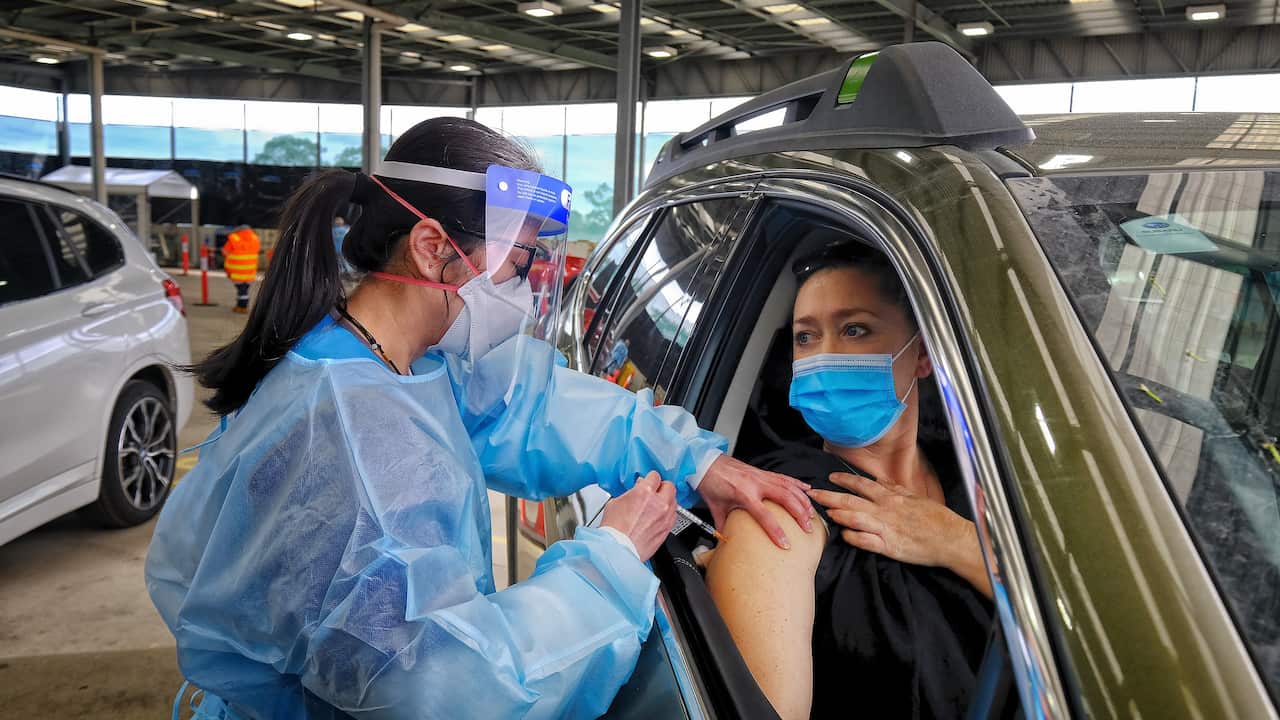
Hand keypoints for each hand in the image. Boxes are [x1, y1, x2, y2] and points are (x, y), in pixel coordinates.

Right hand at [601, 471, 677, 560]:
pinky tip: (659, 516)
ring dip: (667, 500)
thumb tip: (637, 490)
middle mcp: (659, 503)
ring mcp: (665, 517)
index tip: (648, 481)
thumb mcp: (616, 502)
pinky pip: (673, 516)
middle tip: (655, 491)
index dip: (650, 478)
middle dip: (662, 487)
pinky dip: (668, 514)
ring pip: (674, 501)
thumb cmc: (614, 530)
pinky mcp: (667, 529)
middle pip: (669, 486)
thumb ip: (631, 493)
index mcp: (645, 492)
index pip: (655, 476)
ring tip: (657, 504)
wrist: (618, 549)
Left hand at [699, 455, 813, 549]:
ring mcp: (761, 476)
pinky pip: (784, 477)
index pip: (764, 515)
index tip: (785, 544)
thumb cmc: (710, 483)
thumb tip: (726, 543)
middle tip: (808, 527)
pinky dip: (797, 484)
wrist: (705, 463)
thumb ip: (724, 527)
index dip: (776, 531)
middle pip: (785, 498)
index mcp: (744, 494)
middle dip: (800, 514)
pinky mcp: (762, 472)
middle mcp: (756, 483)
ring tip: (811, 514)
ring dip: (802, 500)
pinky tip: (807, 489)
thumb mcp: (715, 509)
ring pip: (789, 487)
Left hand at [808, 472, 973, 568]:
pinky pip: (866, 541)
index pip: (862, 485)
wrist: (950, 539)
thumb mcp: (915, 497)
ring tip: (825, 513)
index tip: (829, 477)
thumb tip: (879, 482)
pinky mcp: (890, 547)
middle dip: (829, 496)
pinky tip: (844, 535)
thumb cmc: (936, 518)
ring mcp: (886, 528)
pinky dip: (853, 537)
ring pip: (855, 519)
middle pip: (851, 501)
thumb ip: (895, 490)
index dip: (844, 480)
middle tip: (812, 494)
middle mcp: (886, 510)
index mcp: (892, 497)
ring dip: (838, 515)